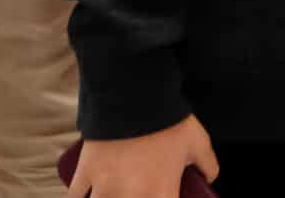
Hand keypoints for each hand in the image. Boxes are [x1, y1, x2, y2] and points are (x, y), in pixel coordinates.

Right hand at [66, 115, 218, 197]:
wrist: (135, 97)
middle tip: (136, 190)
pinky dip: (80, 197)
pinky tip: (85, 195)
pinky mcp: (84, 175)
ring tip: (114, 192)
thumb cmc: (170, 121)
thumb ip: (208, 165)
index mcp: (162, 195)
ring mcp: (104, 189)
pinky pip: (75, 197)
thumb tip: (209, 178)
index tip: (164, 195)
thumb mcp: (198, 142)